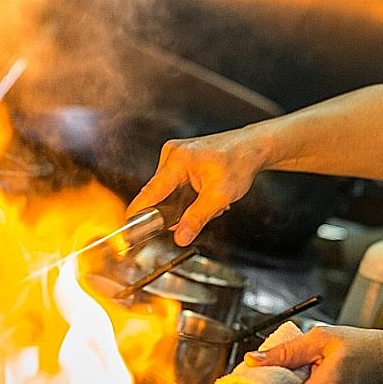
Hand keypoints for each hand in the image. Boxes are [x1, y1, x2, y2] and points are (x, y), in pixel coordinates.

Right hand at [126, 127, 269, 245]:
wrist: (253, 147)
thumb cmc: (240, 162)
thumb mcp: (220, 196)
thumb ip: (197, 218)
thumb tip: (180, 236)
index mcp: (177, 160)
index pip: (149, 192)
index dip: (138, 214)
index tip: (128, 230)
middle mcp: (172, 154)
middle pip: (160, 195)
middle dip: (180, 210)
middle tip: (204, 211)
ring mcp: (175, 155)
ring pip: (171, 193)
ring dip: (189, 203)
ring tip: (211, 199)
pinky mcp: (181, 159)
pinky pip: (177, 185)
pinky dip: (191, 195)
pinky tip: (207, 192)